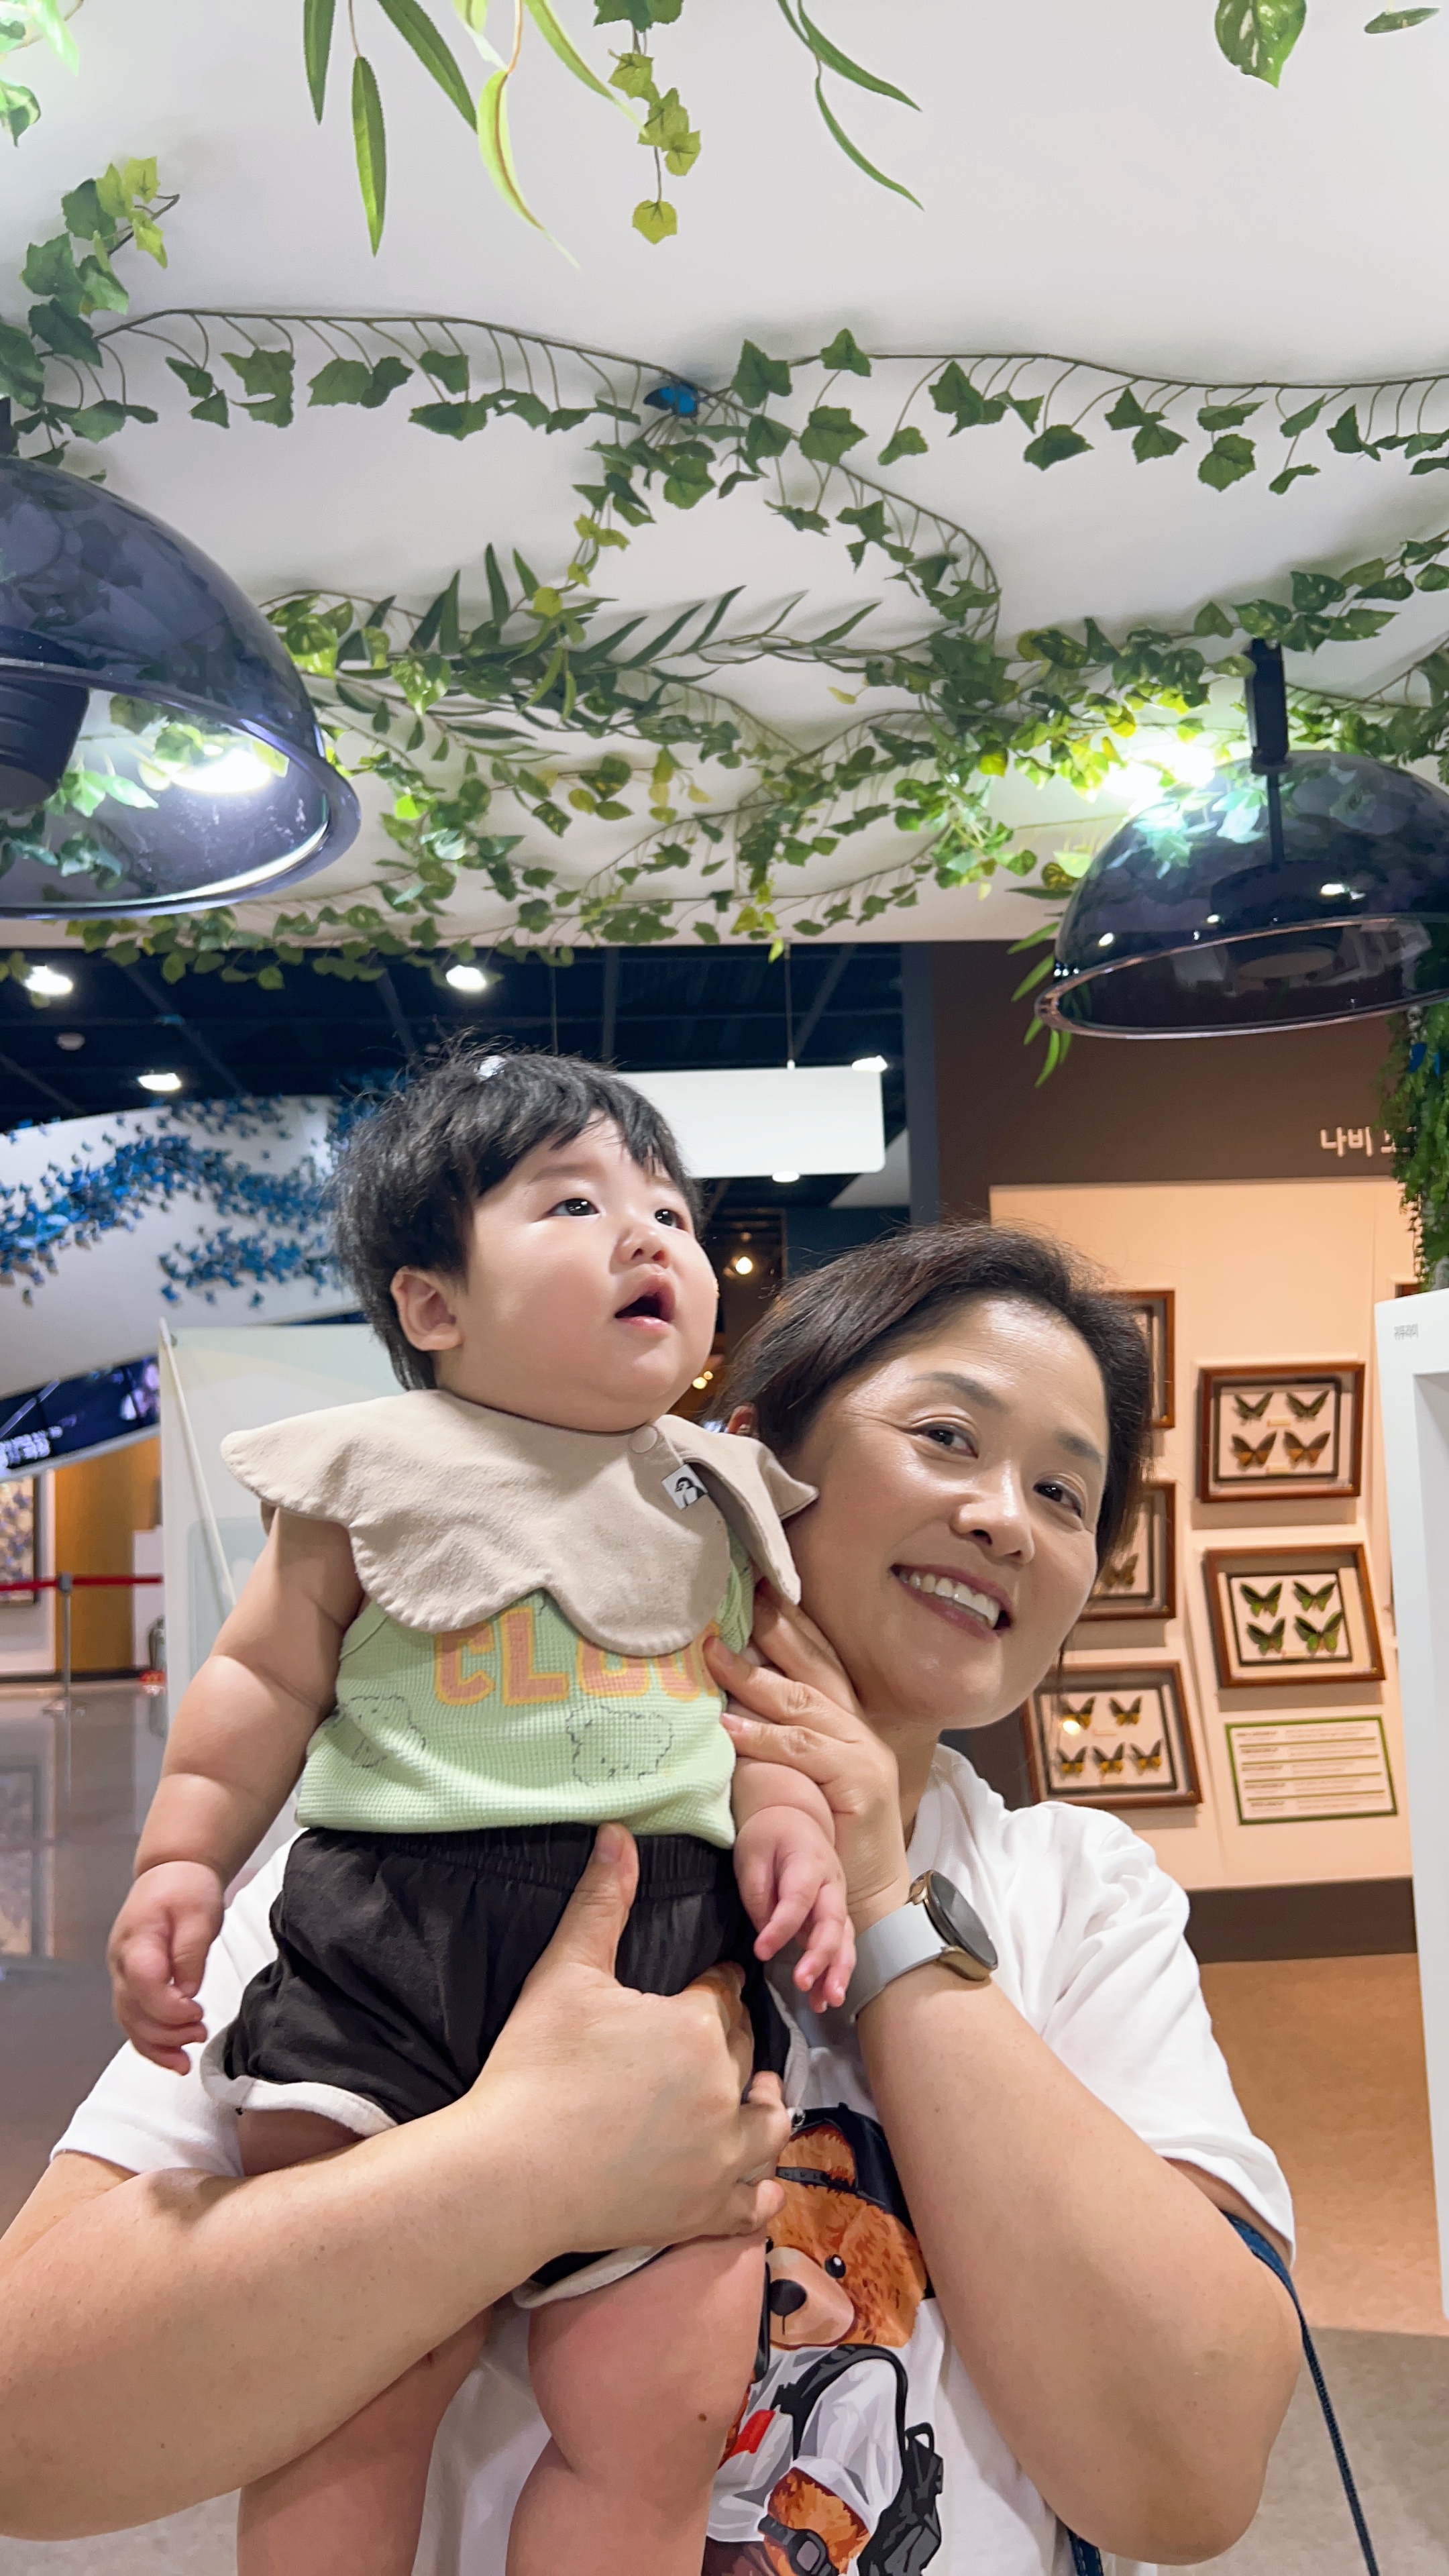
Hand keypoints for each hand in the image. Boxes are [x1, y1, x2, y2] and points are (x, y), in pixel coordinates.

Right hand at [107, 1860, 224, 2071]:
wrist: (171, 1873)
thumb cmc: (186, 1888)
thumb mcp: (199, 1912)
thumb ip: (190, 1953)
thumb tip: (187, 1991)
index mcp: (137, 1941)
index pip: (143, 1984)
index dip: (168, 2007)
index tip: (197, 2012)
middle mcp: (121, 1963)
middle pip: (132, 2011)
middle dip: (166, 2033)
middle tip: (199, 2033)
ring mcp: (121, 1975)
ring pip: (129, 2022)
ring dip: (156, 2046)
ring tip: (185, 2058)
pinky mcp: (130, 1984)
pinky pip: (134, 2020)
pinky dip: (150, 2043)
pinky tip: (171, 2056)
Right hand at [479, 1823, 790, 2257]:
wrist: (512, 2173)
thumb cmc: (534, 2068)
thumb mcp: (565, 1972)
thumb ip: (601, 1902)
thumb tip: (618, 1834)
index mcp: (697, 2029)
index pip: (723, 1996)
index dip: (716, 1986)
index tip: (713, 1982)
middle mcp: (724, 2091)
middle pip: (745, 2055)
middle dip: (733, 2042)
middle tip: (717, 2038)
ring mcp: (721, 2158)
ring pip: (769, 2126)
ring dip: (764, 2108)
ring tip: (755, 2099)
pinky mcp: (706, 2212)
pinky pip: (755, 2201)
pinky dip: (759, 2188)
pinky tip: (753, 2180)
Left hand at [707, 1591, 912, 1930]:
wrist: (873, 1903)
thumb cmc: (832, 1842)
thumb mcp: (808, 1781)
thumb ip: (787, 1743)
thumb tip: (735, 1705)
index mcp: (850, 1724)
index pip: (822, 1662)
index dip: (792, 1626)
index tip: (758, 1592)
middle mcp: (860, 1731)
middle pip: (817, 1669)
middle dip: (776, 1633)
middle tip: (735, 1603)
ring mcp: (864, 1756)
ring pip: (805, 1705)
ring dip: (755, 1679)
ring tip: (714, 1658)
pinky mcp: (860, 1785)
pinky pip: (805, 1752)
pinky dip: (765, 1737)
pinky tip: (730, 1727)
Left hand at [733, 1807, 853, 2012]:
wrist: (796, 1819)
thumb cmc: (770, 1835)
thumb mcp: (752, 1852)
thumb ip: (758, 1893)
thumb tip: (767, 1935)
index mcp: (808, 1863)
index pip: (798, 1899)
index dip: (782, 1927)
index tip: (761, 1951)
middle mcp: (831, 1885)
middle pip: (833, 1922)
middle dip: (821, 1956)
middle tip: (803, 1983)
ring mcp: (837, 1902)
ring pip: (845, 1939)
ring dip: (838, 1971)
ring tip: (828, 2001)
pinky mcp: (835, 1916)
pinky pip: (841, 1946)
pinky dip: (836, 1973)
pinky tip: (825, 1998)